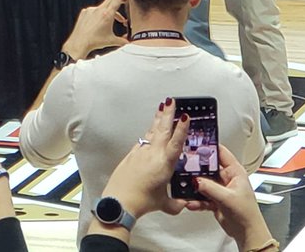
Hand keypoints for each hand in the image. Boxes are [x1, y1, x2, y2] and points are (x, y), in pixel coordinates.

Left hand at [62, 0, 127, 59]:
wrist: (79, 42)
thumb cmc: (94, 41)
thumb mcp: (112, 41)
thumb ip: (123, 41)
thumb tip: (129, 42)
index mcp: (107, 15)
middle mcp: (98, 10)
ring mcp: (90, 10)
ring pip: (103, 6)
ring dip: (109, 11)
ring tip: (114, 19)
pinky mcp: (84, 12)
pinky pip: (94, 10)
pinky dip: (99, 14)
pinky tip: (99, 21)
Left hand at [97, 102, 190, 220]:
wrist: (119, 200)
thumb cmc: (141, 201)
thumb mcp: (164, 204)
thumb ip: (176, 203)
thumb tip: (182, 204)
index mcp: (164, 164)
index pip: (176, 143)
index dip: (181, 129)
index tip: (185, 116)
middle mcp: (153, 154)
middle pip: (162, 130)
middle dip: (168, 114)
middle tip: (172, 101)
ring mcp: (141, 152)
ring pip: (152, 132)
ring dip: (158, 120)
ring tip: (162, 108)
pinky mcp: (132, 154)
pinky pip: (143, 140)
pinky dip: (149, 133)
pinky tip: (151, 131)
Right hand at [185, 144, 272, 248]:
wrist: (247, 233)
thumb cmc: (247, 214)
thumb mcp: (227, 197)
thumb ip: (210, 187)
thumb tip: (195, 180)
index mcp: (235, 172)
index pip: (220, 152)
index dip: (208, 146)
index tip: (194, 143)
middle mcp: (226, 178)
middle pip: (207, 167)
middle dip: (196, 168)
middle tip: (184, 167)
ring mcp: (219, 188)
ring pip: (202, 182)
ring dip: (194, 186)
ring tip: (186, 189)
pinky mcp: (214, 199)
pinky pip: (201, 195)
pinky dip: (195, 199)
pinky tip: (191, 203)